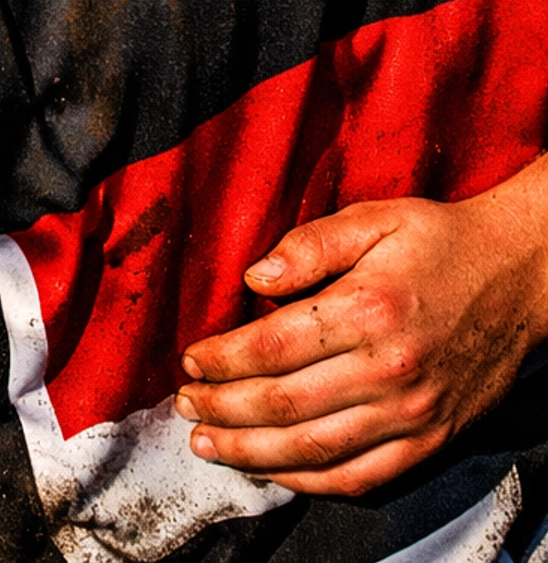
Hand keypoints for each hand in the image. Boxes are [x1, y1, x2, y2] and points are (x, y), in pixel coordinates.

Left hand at [174, 159, 547, 494]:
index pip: (272, 347)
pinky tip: (275, 472)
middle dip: (222, 409)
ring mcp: (411, 415)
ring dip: (252, 454)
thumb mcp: (374, 219)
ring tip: (211, 445)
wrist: (521, 278)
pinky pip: (360, 477)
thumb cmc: (441, 242)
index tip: (189, 359)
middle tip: (186, 406)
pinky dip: (310, 483)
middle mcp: (388, 371)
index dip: (221, 359)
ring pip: (314, 450)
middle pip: (283, 405)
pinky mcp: (430, 441)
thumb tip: (255, 277)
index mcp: (367, 309)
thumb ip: (310, 244)